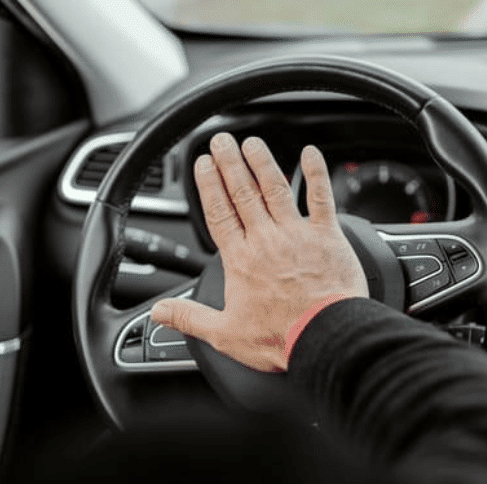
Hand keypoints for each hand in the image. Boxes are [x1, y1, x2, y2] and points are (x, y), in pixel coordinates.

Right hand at [151, 133, 367, 372]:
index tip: (202, 165)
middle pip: (242, 193)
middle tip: (221, 141)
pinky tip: (310, 153)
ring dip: (262, 162)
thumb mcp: (225, 334)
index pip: (218, 213)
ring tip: (251, 142)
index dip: (208, 186)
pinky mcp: (327, 236)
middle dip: (229, 163)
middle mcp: (266, 239)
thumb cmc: (281, 337)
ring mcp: (297, 234)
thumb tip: (159, 314)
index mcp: (240, 260)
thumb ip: (189, 318)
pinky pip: (321, 197)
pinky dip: (315, 173)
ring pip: (275, 188)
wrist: (325, 337)